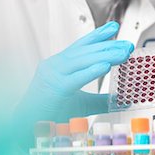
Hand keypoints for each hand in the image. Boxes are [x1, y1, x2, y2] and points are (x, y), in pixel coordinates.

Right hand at [13, 21, 133, 147]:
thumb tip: (122, 100)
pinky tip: (105, 66)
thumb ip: (101, 100)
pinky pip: (75, 78)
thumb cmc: (51, 112)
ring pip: (82, 61)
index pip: (81, 46)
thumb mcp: (82, 104)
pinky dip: (90, 71)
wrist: (28, 127)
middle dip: (108, 46)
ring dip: (105, 55)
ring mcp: (52, 75)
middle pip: (86, 51)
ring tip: (123, 53)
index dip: (98, 35)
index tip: (114, 27)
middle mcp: (55, 65)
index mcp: (60, 65)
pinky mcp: (53, 88)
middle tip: (127, 44)